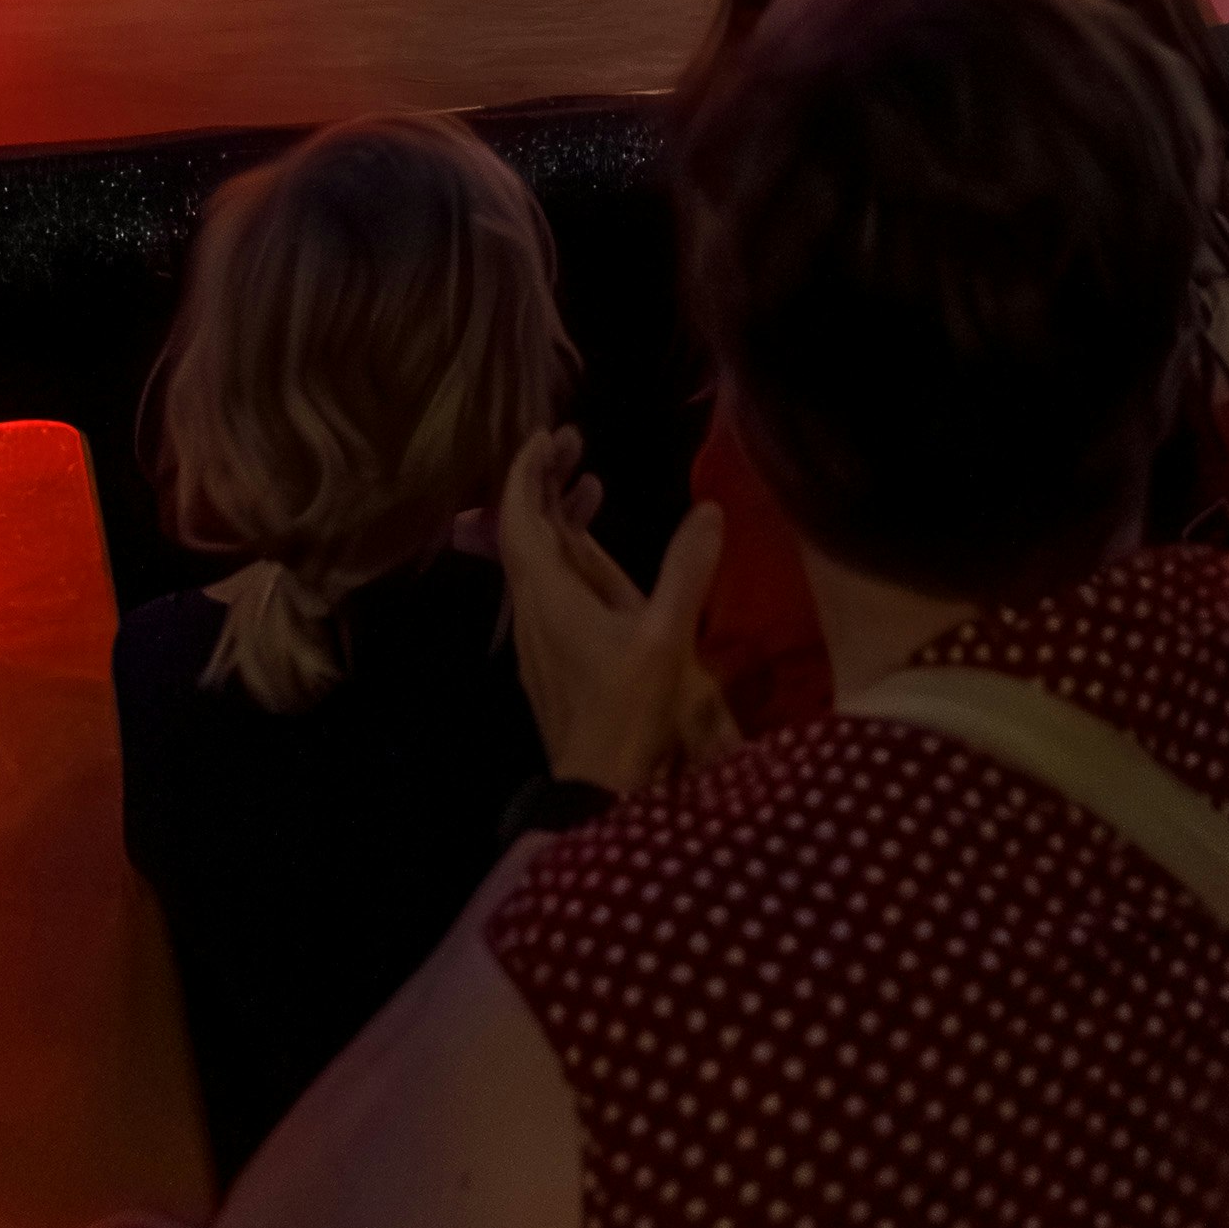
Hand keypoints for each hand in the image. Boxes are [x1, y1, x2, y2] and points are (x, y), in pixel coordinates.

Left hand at [497, 429, 735, 799]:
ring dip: (558, 518)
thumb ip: (686, 571)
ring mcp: (540, 637)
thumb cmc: (627, 713)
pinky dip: (569, 554)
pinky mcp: (554, 658)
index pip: (519, 517)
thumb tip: (710, 508)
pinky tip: (599, 555)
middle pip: (523, 532)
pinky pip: (550, 588)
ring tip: (592, 482)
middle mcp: (533, 611)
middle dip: (543, 482)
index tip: (549, 433)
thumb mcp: (665, 639)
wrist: (598, 794)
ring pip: (536, 562)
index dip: (528, 471)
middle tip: (576, 441)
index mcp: (548, 596)